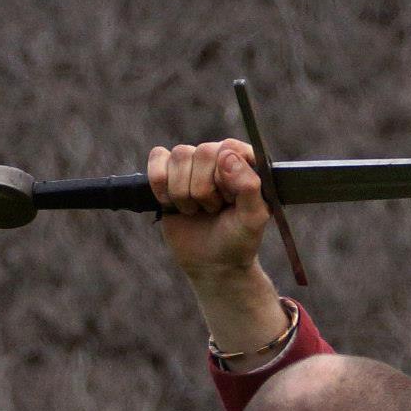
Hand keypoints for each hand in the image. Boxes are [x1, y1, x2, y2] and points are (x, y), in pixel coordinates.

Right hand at [147, 139, 271, 284]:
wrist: (213, 263)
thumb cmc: (239, 239)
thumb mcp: (253, 218)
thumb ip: (249, 186)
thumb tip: (227, 156)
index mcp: (246, 163)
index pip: (229, 147)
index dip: (225, 176)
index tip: (229, 200)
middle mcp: (219, 157)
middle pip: (202, 152)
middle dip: (204, 190)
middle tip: (213, 209)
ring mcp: (192, 164)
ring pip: (179, 155)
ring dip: (184, 192)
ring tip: (196, 210)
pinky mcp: (167, 172)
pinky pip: (157, 158)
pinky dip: (161, 186)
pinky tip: (173, 204)